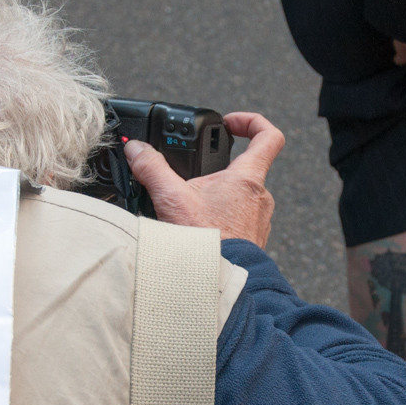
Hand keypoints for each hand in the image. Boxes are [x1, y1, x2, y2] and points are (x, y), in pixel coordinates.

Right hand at [123, 112, 281, 247]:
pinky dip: (221, 218)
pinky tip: (199, 227)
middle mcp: (260, 197)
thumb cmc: (207, 244)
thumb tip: (137, 149)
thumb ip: (152, 168)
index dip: (251, 121)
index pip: (268, 135)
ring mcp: (259, 220)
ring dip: (218, 196)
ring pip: (241, 196)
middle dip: (220, 167)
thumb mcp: (172, 199)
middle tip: (197, 172)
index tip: (230, 123)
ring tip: (192, 204)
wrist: (220, 283)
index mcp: (248, 178)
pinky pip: (239, 220)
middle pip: (247, 168)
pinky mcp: (252, 240)